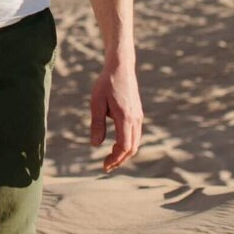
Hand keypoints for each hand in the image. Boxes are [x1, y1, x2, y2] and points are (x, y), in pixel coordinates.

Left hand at [90, 56, 142, 172]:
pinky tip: (116, 145)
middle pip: (132, 148)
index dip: (115, 159)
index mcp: (125, 118)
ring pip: (135, 142)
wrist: (121, 67)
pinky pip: (135, 135)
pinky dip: (127, 144)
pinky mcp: (138, 113)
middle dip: (120, 160)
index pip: (124, 147)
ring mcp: (138, 117)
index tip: (104, 166)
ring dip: (124, 153)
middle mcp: (135, 119)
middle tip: (106, 166)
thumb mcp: (96, 103)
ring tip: (111, 158)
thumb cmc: (106, 83)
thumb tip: (95, 145)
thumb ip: (97, 124)